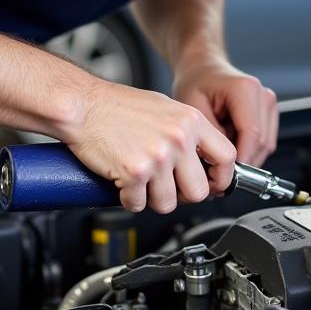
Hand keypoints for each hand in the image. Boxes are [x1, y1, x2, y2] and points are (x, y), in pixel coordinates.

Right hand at [66, 80, 235, 213]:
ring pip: (168, 203)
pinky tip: (124, 184)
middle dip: (183, 196)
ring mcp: (158, 156)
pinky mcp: (134, 171)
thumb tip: (204, 158)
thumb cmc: (118, 106)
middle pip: (199, 190)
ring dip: (153, 200)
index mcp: (192, 121)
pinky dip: (130, 200)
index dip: (221, 178)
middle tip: (169, 189)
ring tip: (142, 183)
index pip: (228, 157)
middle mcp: (179, 138)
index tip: (212, 185)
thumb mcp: (167, 109)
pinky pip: (139, 204)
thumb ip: (188, 132)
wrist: (82, 105)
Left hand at [172, 56, 277, 167]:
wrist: (203, 69)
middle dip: (243, 162)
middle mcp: (262, 95)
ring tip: (222, 155)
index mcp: (245, 90)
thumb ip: (211, 136)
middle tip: (218, 173)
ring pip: (266, 145)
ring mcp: (269, 103)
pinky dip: (249, 148)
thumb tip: (223, 164)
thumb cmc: (196, 83)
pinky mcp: (269, 112)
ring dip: (246, 156)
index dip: (241, 160)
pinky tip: (231, 144)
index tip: (225, 176)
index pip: (252, 135)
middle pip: (262, 143)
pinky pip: (265, 141)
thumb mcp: (193, 109)